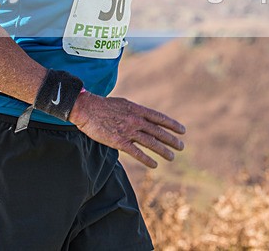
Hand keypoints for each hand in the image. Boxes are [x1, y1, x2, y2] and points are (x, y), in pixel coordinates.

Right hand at [69, 92, 185, 168]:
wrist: (86, 109)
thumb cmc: (102, 106)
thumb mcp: (123, 104)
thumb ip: (134, 112)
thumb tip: (143, 117)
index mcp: (137, 110)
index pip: (159, 118)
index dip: (172, 125)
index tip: (182, 131)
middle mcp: (136, 120)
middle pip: (158, 132)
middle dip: (171, 140)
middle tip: (181, 147)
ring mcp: (128, 131)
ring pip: (151, 143)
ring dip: (163, 151)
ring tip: (172, 157)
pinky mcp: (119, 142)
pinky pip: (137, 152)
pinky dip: (147, 159)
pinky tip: (154, 165)